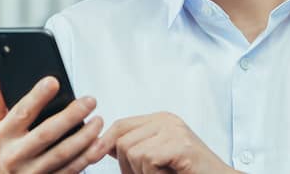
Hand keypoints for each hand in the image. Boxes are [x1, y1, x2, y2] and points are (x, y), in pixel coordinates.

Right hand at [0, 76, 109, 172]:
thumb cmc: (1, 152)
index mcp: (2, 136)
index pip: (21, 112)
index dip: (37, 96)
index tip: (54, 82)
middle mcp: (15, 155)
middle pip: (46, 133)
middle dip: (70, 116)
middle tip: (89, 101)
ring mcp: (32, 172)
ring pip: (63, 153)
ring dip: (84, 137)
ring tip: (98, 120)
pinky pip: (71, 169)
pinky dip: (87, 156)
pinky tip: (98, 143)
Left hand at [104, 112, 236, 173]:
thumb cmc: (190, 172)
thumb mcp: (157, 156)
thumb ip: (135, 147)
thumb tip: (103, 145)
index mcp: (160, 120)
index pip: (120, 125)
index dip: (106, 142)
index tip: (98, 156)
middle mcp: (166, 121)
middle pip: (122, 139)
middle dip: (125, 165)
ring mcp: (174, 130)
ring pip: (132, 151)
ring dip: (140, 173)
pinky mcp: (180, 144)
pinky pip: (147, 159)